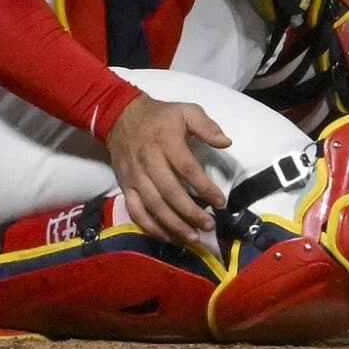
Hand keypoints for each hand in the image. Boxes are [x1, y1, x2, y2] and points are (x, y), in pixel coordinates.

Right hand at [107, 96, 231, 243]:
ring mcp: (134, 177)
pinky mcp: (125, 186)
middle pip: (170, 193)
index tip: (221, 202)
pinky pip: (135, 211)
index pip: (188, 169)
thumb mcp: (187, 111)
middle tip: (209, 226)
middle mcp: (149, 162)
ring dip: (173, 224)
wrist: (121, 117)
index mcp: (166, 142)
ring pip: (153, 206)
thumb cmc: (160, 116)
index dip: (204, 187)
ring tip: (193, 237)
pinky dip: (150, 226)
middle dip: (191, 213)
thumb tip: (227, 143)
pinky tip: (167, 237)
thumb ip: (207, 126)